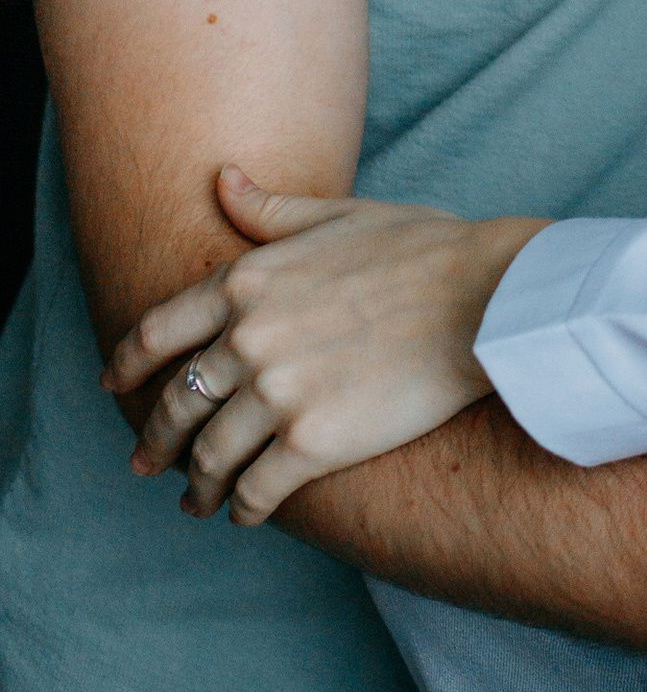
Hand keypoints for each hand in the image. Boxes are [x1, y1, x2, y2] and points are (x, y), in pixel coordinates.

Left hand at [102, 166, 545, 526]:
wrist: (485, 298)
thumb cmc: (423, 248)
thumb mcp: (339, 214)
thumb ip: (270, 209)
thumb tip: (221, 179)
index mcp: (246, 280)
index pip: (157, 331)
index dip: (127, 364)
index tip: (114, 386)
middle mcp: (247, 338)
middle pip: (175, 402)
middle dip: (154, 439)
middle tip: (146, 464)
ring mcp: (276, 394)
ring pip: (209, 455)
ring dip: (196, 486)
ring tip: (197, 501)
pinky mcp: (312, 443)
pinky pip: (256, 489)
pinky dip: (243, 507)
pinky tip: (245, 512)